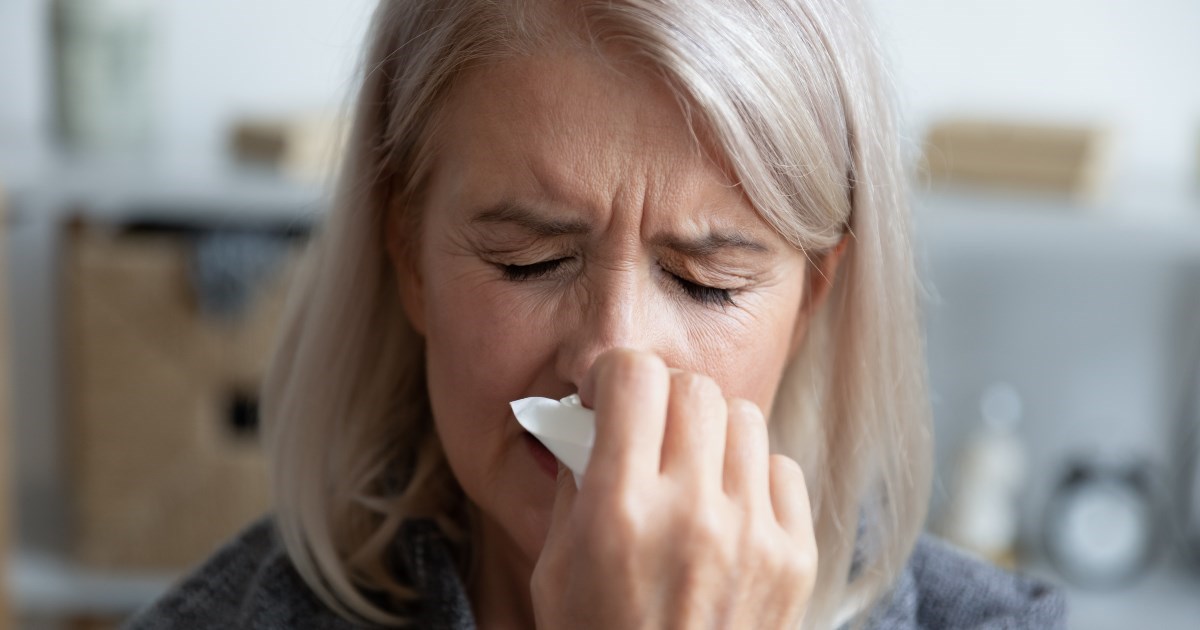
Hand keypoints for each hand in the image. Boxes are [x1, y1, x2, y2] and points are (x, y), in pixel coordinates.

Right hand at [530, 349, 816, 628]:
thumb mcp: (557, 567)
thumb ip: (578, 484)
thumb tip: (597, 420)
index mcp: (620, 512)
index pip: (637, 376)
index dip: (617, 372)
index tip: (608, 394)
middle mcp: (692, 513)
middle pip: (693, 387)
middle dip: (662, 397)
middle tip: (647, 428)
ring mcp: (752, 535)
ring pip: (743, 417)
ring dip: (709, 429)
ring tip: (688, 467)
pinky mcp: (794, 558)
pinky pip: (779, 467)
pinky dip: (751, 473)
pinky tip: (725, 507)